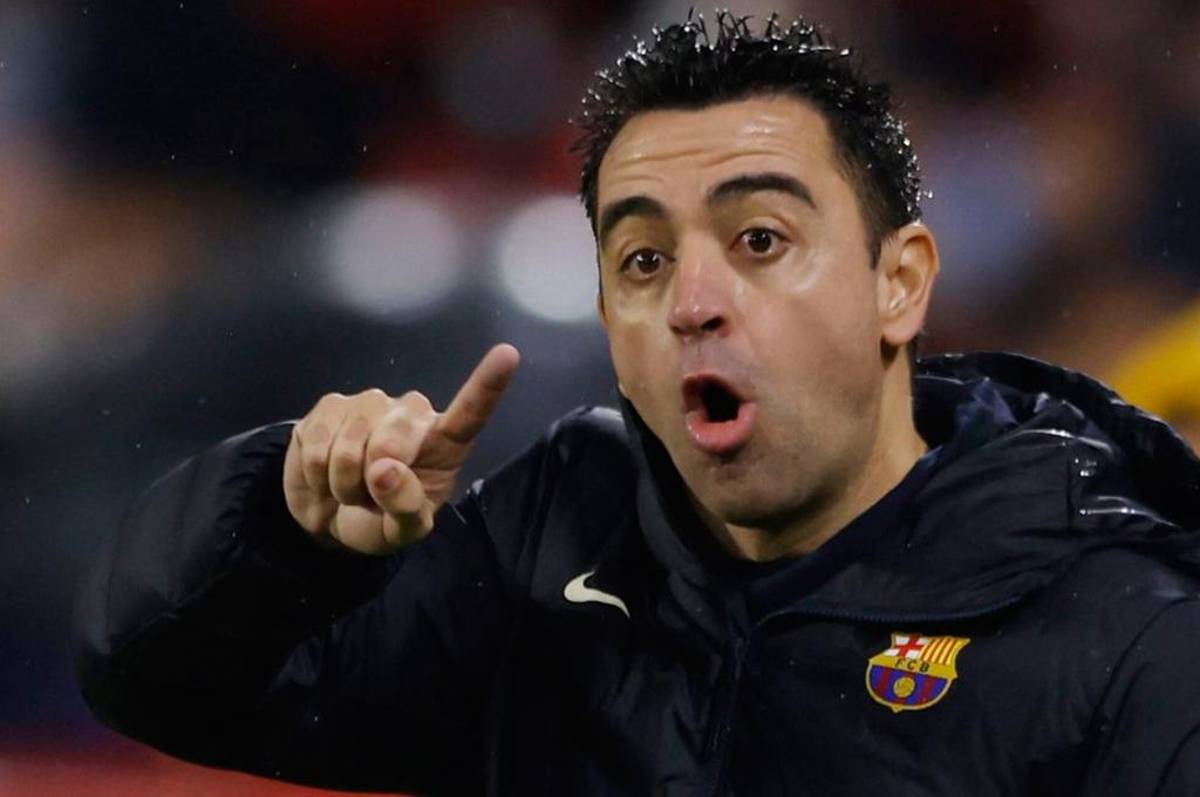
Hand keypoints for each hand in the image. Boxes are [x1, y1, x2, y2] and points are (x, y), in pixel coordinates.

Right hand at [282, 344, 519, 553]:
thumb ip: (405, 508)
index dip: (487, 385)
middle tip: (368, 498)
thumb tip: (385, 469)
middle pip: (395, 435)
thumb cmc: (379, 521)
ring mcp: (370, 404)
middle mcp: (411, 413)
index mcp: (444, 443)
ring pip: (351, 440)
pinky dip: (315, 472)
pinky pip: (317, 440)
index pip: (470, 413)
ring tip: (347, 488)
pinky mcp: (330, 405)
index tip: (508, 355)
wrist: (329, 518)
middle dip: (374, 478)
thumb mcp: (402, 532)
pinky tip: (323, 474)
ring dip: (342, 480)